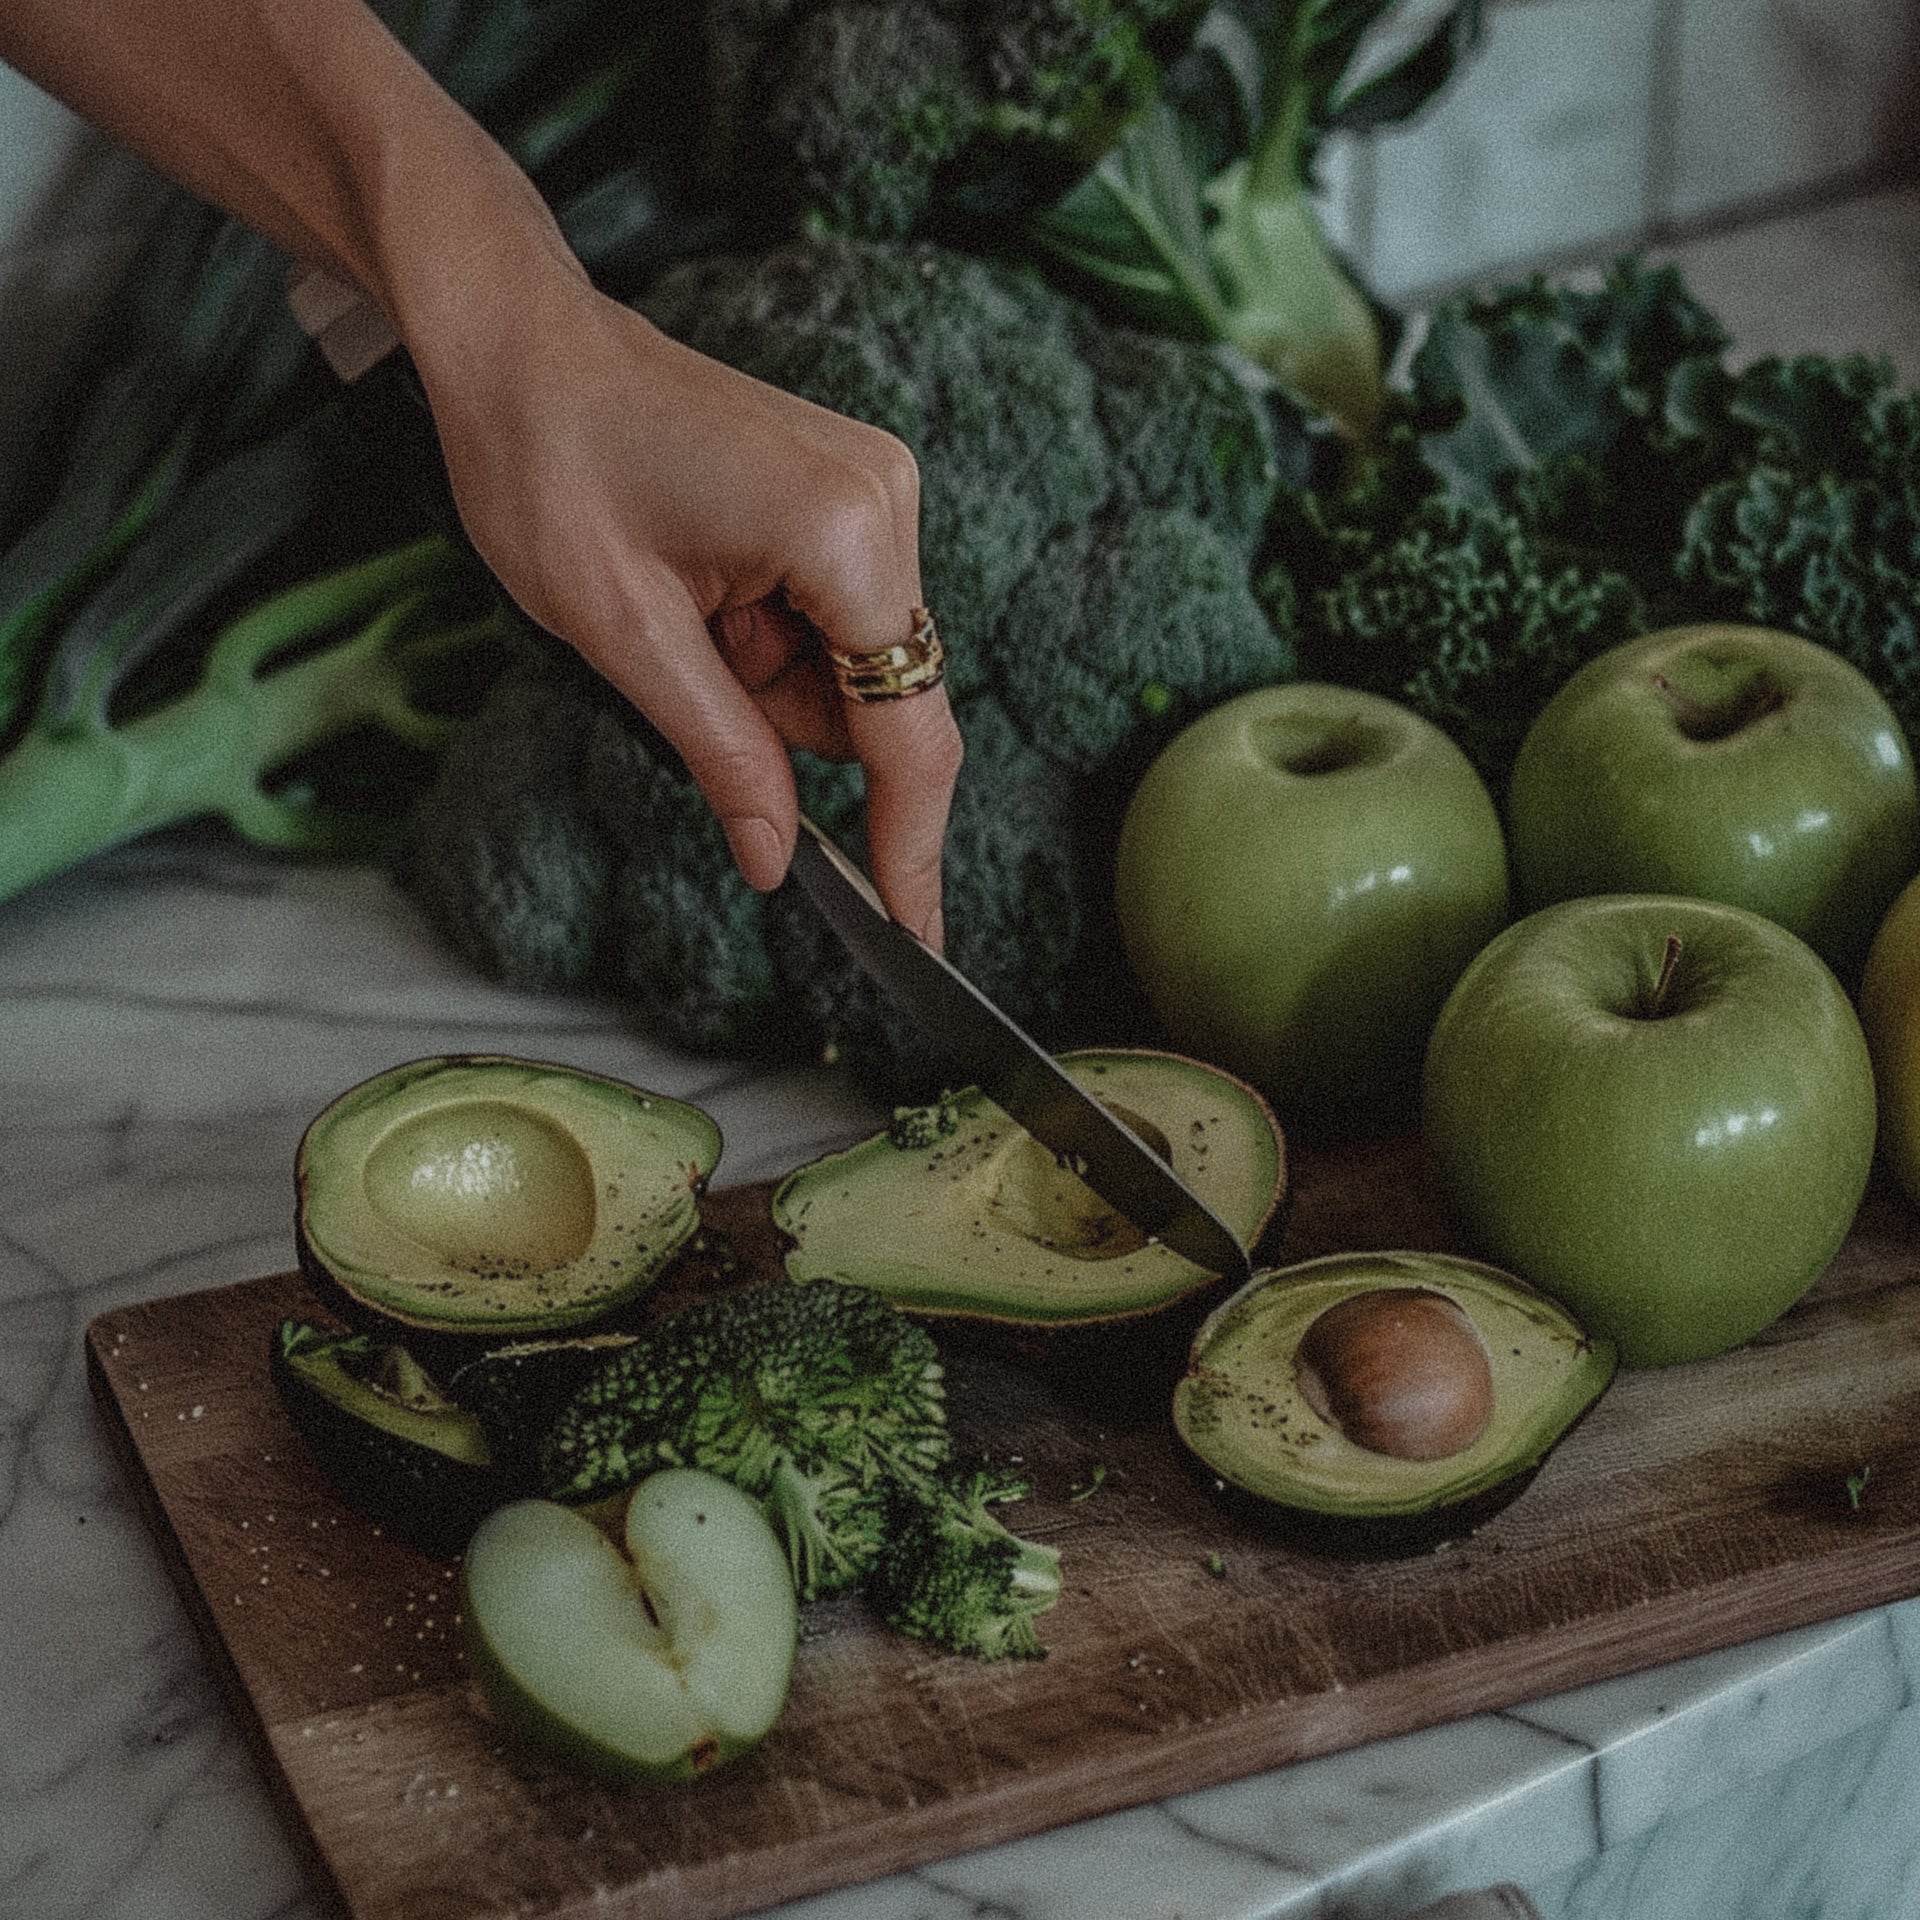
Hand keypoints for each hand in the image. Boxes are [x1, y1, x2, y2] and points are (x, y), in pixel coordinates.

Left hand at [406, 238, 961, 945]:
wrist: (515, 339)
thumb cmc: (547, 460)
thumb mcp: (624, 636)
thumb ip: (724, 756)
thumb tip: (777, 862)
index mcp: (845, 533)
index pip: (909, 731)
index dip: (909, 846)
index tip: (915, 936)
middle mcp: (887, 501)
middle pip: (885, 700)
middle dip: (791, 727)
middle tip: (685, 675)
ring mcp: (875, 487)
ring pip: (856, 665)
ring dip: (771, 681)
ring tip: (676, 611)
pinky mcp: (850, 489)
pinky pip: (838, 617)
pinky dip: (773, 641)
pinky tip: (702, 595)